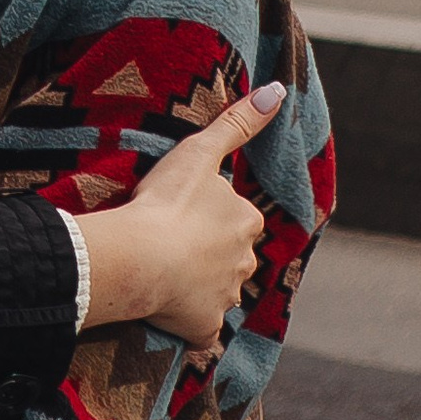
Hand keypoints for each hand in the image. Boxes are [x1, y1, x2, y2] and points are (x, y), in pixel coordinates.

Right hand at [77, 80, 284, 358]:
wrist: (142, 256)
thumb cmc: (168, 201)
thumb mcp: (200, 151)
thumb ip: (239, 123)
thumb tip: (278, 91)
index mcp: (247, 222)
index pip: (236, 218)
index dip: (209, 215)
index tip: (182, 212)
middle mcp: (245, 262)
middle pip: (230, 256)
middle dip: (208, 253)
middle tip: (171, 242)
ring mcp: (225, 298)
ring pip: (217, 291)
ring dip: (197, 286)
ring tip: (164, 274)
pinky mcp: (205, 328)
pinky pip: (201, 328)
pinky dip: (189, 322)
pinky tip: (168, 312)